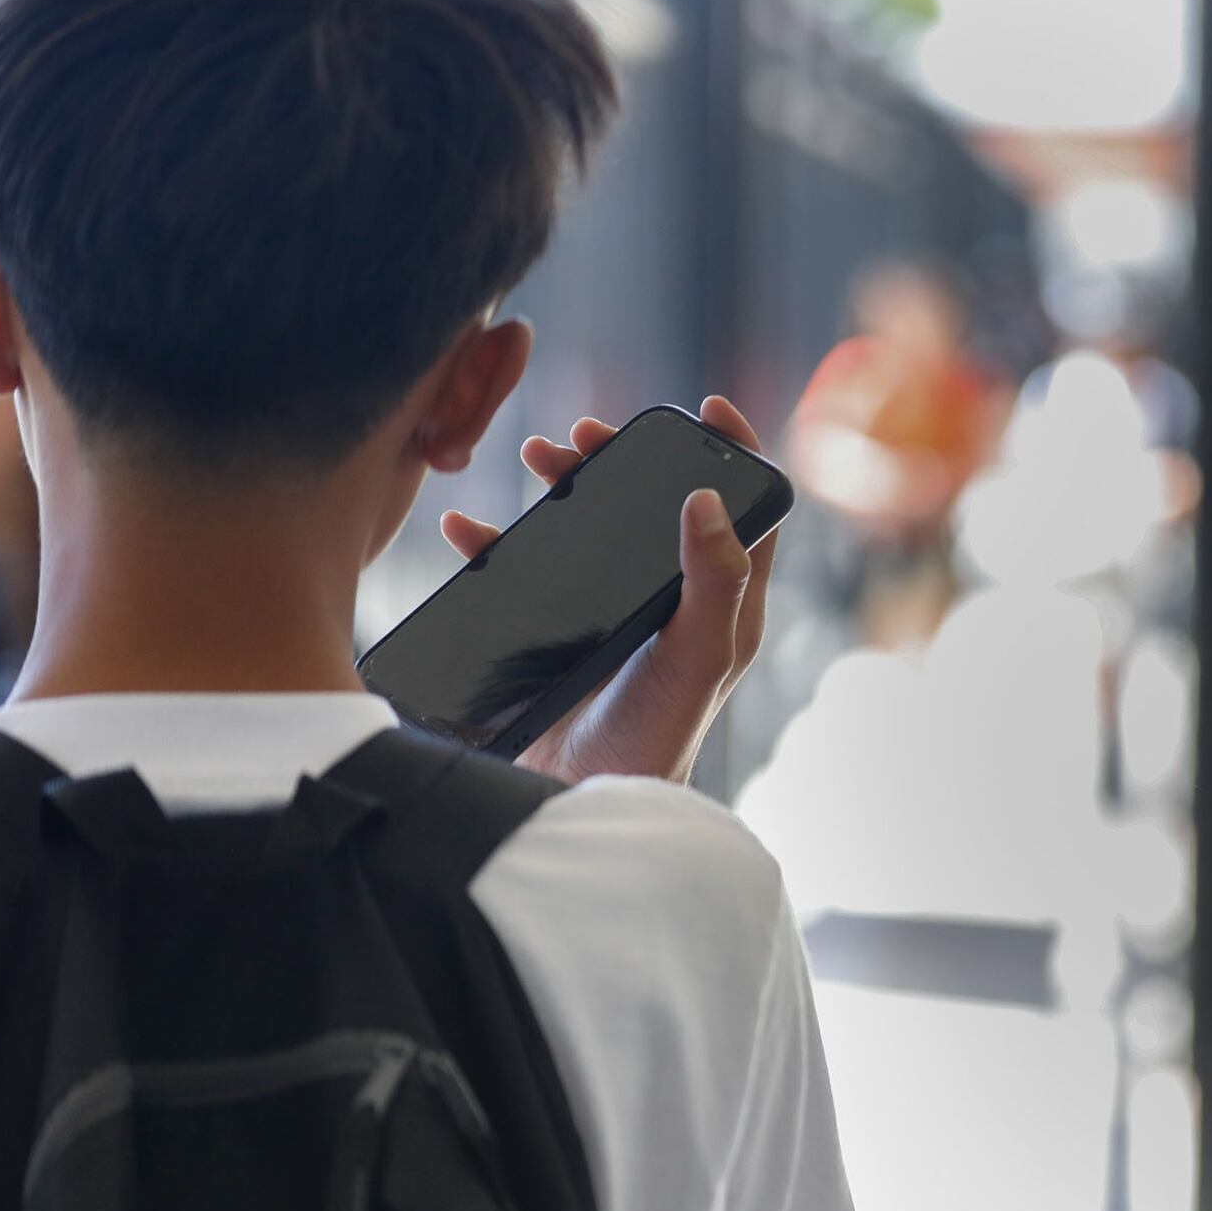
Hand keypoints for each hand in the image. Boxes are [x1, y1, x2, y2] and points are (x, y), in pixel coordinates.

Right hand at [439, 396, 779, 785]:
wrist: (581, 802)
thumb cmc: (656, 735)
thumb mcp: (698, 654)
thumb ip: (714, 580)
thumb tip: (706, 497)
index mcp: (721, 600)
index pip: (744, 509)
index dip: (732, 453)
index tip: (704, 407)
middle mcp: (672, 601)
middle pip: (654, 505)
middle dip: (622, 460)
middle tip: (585, 436)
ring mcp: (614, 615)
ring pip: (592, 528)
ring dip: (564, 486)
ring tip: (534, 457)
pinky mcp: (559, 634)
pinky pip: (525, 573)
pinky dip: (495, 543)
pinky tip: (467, 529)